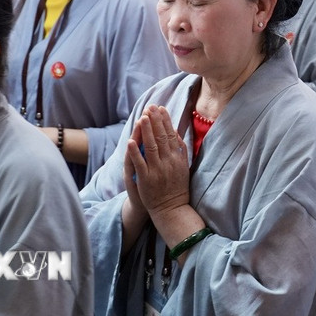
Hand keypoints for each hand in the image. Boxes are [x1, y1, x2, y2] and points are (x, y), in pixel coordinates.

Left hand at [126, 106, 190, 224]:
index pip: (171, 134)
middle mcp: (168, 162)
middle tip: (150, 107)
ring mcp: (157, 170)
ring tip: (143, 117)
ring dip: (147, 131)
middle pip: (161, 137)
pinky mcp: (146, 179)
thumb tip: (176, 133)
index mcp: (177, 157)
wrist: (171, 208)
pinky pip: (140, 163)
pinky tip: (131, 141)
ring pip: (151, 147)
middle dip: (155, 121)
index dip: (165, 121)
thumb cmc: (177, 187)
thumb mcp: (183, 166)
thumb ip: (180, 150)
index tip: (161, 108)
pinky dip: (135, 152)